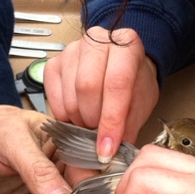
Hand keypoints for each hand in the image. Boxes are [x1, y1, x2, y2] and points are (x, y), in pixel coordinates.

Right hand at [44, 27, 158, 162]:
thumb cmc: (134, 81)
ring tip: (91, 124)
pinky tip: (78, 116)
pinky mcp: (55, 63)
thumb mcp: (141, 102)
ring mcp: (72, 50)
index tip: (106, 149)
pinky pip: (53, 99)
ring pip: (69, 96)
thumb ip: (128, 126)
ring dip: (79, 120)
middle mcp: (97, 40)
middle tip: (99, 134)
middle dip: (93, 120)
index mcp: (126, 45)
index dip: (111, 121)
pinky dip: (65, 116)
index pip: (116, 84)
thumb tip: (111, 153)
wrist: (123, 66)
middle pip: (87, 87)